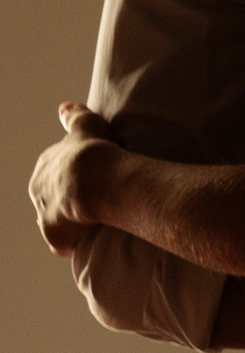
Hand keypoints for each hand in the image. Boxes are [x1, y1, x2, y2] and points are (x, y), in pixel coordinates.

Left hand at [28, 102, 119, 255]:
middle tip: (91, 207)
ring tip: (91, 226)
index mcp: (46, 164)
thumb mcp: (86, 124)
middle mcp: (38, 188)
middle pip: (49, 199)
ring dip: (67, 225)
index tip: (88, 185)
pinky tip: (87, 242)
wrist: (96, 178)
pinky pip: (60, 245)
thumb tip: (65, 107)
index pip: (54, 175)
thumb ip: (74, 116)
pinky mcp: (53, 234)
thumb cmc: (95, 151)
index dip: (71, 181)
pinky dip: (71, 245)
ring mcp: (44, 212)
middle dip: (66, 205)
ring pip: (52, 222)